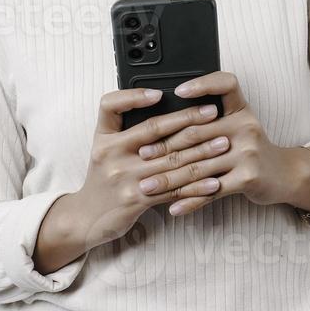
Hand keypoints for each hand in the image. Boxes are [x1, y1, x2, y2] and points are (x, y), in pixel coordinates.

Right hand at [44, 88, 231, 257]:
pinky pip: (173, 191)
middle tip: (214, 112)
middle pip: (155, 132)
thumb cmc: (102, 178)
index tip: (162, 92)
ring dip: (201, 152)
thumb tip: (158, 105)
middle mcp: (113, 155)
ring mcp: (125, 179)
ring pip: (170, 161)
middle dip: (188, 121)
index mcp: (105, 139)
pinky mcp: (137, 201)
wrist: (87, 217)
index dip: (136, 97)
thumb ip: (123, 128)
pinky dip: (196, 186)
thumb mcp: (102, 148)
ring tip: (223, 143)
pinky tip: (214, 180)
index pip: (114, 107)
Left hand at [135, 71, 296, 215]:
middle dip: (165, 145)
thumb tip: (165, 124)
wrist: (285, 174)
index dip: (202, 85)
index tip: (177, 91)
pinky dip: (190, 200)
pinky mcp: (248, 178)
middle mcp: (245, 127)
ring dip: (170, 179)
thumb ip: (211, 122)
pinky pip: (211, 190)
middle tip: (141, 155)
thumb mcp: (239, 125)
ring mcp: (247, 152)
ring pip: (199, 166)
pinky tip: (173, 206)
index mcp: (240, 110)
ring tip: (147, 186)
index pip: (225, 85)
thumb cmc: (251, 149)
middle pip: (197, 133)